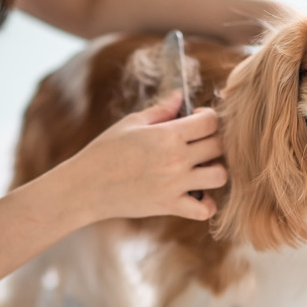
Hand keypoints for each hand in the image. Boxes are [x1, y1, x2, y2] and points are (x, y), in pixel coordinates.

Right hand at [67, 91, 226, 221]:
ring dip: (214, 170)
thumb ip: (160, 110)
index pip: (210, 122)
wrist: (86, 186)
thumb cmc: (105, 151)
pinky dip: (206, 203)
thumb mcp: (131, 124)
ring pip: (219, 176)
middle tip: (198, 143)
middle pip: (218, 146)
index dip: (207, 117)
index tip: (196, 120)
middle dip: (212, 140)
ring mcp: (175, 185)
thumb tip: (180, 96)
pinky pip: (204, 209)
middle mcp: (176, 159)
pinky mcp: (170, 206)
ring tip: (200, 168)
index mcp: (167, 135)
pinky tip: (195, 194)